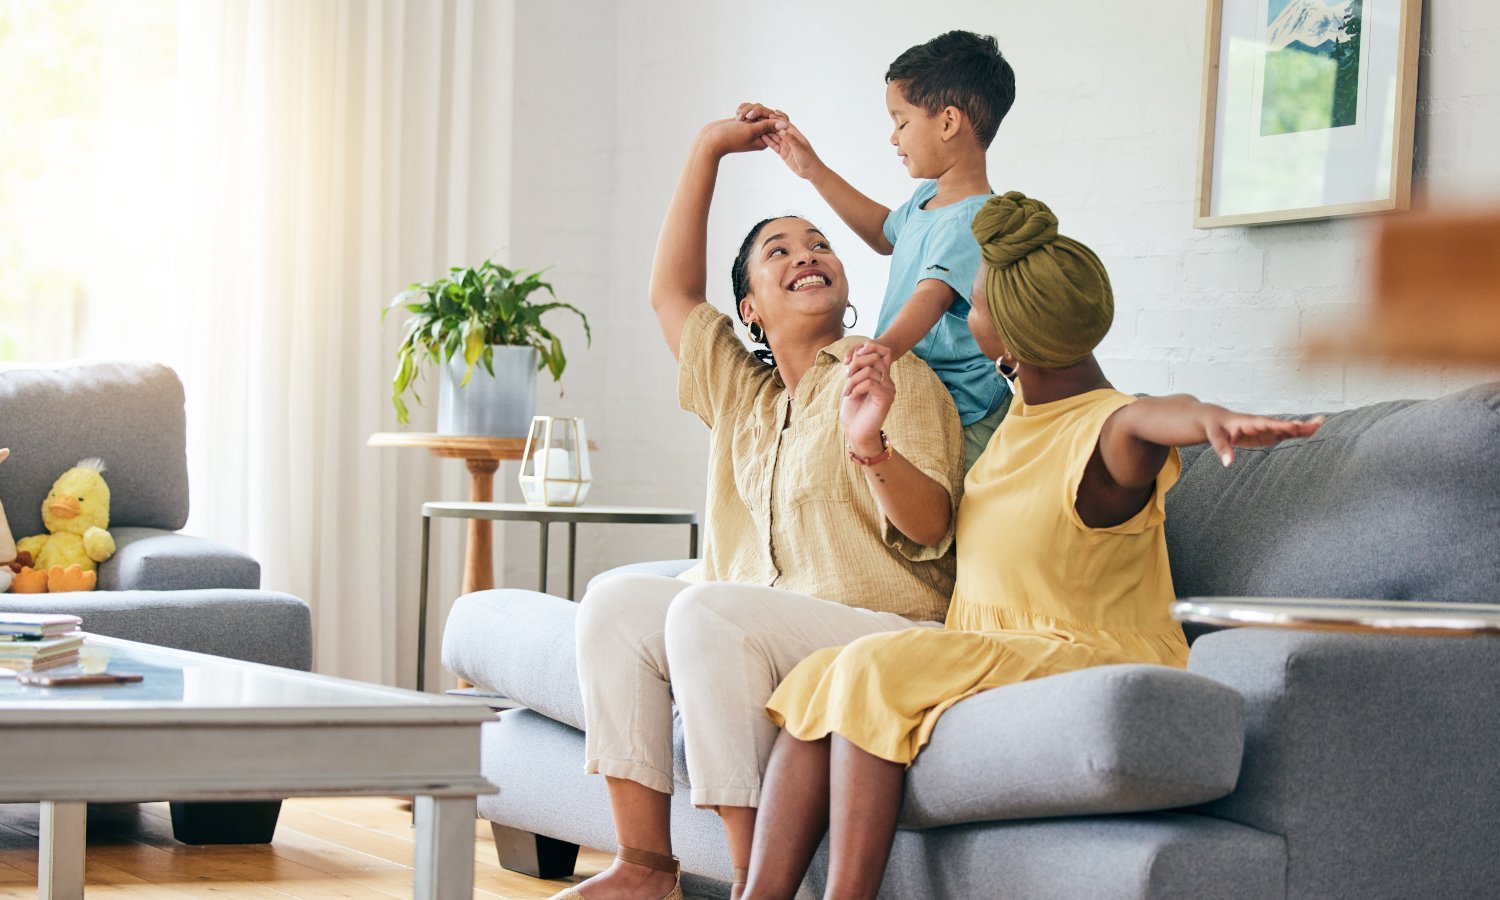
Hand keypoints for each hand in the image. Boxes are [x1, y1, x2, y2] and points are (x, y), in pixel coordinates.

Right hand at [697, 115, 783, 157]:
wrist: (710, 139)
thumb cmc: (729, 138)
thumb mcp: (750, 131)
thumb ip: (767, 126)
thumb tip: (785, 125)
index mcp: (765, 140)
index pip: (776, 124)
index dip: (770, 116)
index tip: (758, 117)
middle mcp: (760, 134)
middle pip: (768, 114)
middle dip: (757, 111)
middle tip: (747, 117)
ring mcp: (751, 126)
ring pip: (758, 109)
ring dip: (748, 109)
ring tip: (738, 117)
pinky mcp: (744, 120)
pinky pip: (749, 108)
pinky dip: (743, 108)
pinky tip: (736, 113)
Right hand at [734, 103, 824, 179]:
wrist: (810, 171)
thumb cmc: (808, 158)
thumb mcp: (799, 148)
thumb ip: (791, 139)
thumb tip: (782, 130)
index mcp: (795, 134)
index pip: (784, 124)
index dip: (776, 118)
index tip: (767, 114)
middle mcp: (789, 138)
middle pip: (777, 128)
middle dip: (769, 123)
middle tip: (759, 119)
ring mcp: (785, 145)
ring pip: (774, 136)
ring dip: (766, 131)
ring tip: (757, 126)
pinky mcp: (782, 152)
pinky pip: (773, 145)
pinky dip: (768, 141)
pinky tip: (761, 136)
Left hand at [840, 341, 895, 455]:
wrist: (856, 433)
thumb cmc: (853, 412)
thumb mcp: (852, 386)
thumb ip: (857, 370)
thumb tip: (857, 353)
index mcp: (882, 378)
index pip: (883, 352)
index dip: (868, 349)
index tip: (850, 360)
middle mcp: (888, 382)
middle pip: (875, 358)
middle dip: (855, 364)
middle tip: (846, 378)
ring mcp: (889, 390)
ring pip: (870, 370)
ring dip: (852, 380)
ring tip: (846, 392)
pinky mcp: (885, 398)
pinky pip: (870, 383)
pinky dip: (857, 388)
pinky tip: (852, 397)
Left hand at [1201, 409, 1322, 466]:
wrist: (1214, 419)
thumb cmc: (1214, 427)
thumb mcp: (1214, 436)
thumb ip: (1222, 448)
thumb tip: (1228, 463)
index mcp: (1247, 422)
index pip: (1266, 424)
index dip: (1280, 425)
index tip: (1295, 426)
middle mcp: (1259, 424)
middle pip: (1281, 425)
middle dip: (1298, 425)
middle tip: (1318, 423)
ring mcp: (1265, 429)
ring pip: (1286, 428)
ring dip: (1302, 427)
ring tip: (1321, 424)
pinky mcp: (1266, 435)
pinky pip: (1284, 434)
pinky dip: (1297, 433)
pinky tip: (1311, 432)